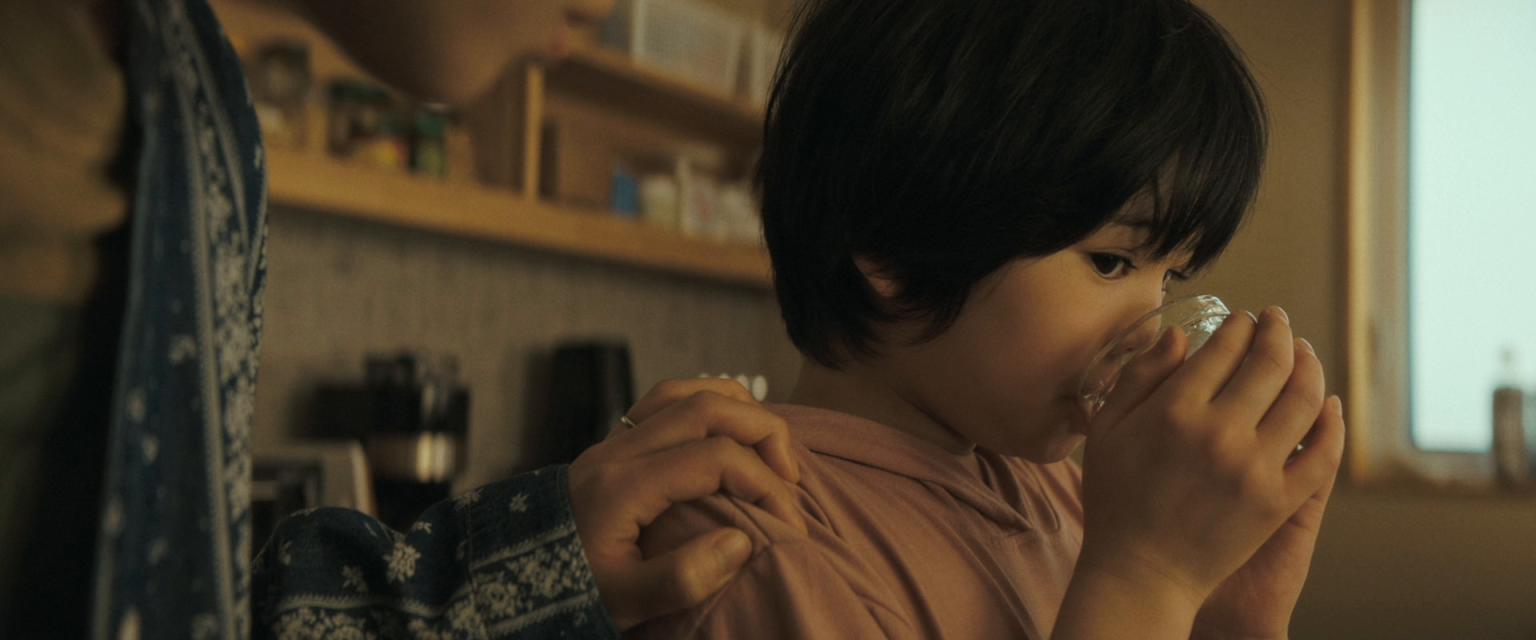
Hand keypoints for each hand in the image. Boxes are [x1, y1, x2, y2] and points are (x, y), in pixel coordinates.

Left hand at [567, 378, 805, 630]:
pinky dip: (705, 403)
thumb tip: (741, 542)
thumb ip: (682, 578)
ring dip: (737, 408)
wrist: (509, 581)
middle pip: (707, 406)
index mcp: (623, 486)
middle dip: (764, 432)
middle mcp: (618, 451)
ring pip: (684, 391)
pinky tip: (727, 431)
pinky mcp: (610, 444)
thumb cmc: (567, 591)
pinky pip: (663, 399)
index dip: (765, 484)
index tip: (788, 524)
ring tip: (769, 446)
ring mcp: (611, 442)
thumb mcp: (624, 601)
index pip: (715, 457)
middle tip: (792, 477)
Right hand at [1074, 307, 1345, 626]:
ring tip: (1303, 351)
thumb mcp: (1107, 430)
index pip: (1223, 348)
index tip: (1242, 318)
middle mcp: (1221, 434)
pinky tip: (1328, 404)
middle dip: (1277, 332)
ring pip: (1304, 398)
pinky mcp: (1279, 502)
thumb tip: (1177, 335)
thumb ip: (1139, 377)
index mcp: (1175, 412)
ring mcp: (1256, 469)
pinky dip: (1331, 423)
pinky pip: (1322, 453)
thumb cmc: (1115, 499)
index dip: (1238, 325)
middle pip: (1269, 364)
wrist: (1140, 572)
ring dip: (1308, 365)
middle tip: (1277, 320)